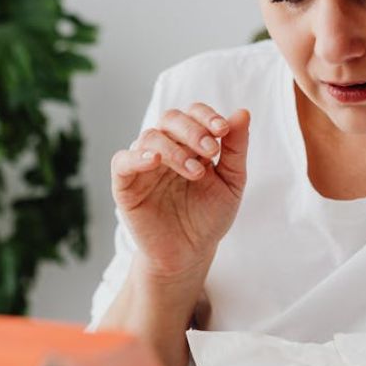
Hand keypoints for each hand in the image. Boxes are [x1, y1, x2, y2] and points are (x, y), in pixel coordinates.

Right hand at [110, 104, 249, 281]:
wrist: (190, 253)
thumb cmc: (209, 217)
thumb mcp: (231, 182)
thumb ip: (236, 148)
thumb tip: (242, 112)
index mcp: (189, 143)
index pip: (193, 114)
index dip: (207, 116)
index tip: (224, 130)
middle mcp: (165, 148)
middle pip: (170, 119)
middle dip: (192, 130)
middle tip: (211, 150)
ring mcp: (143, 165)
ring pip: (149, 137)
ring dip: (174, 149)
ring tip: (196, 172)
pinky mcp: (125, 185)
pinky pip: (122, 161)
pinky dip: (136, 157)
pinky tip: (154, 161)